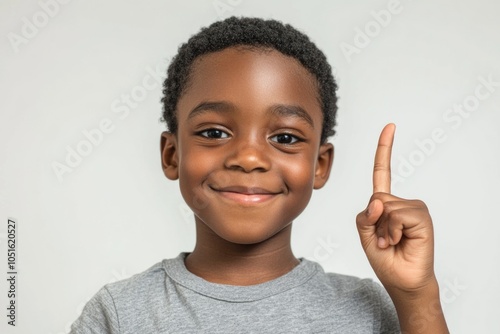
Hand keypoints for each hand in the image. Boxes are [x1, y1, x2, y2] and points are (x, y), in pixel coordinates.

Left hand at [356, 123, 435, 292]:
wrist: (402, 280)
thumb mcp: (365, 234)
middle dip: (373, 222)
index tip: (390, 126)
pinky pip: (398, 215)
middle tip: (384, 240)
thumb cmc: (385, 257)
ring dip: (383, 230)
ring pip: (385, 206)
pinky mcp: (422, 216)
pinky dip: (393, 231)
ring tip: (393, 242)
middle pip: (375, 196)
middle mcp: (400, 202)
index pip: (383, 172)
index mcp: (385, 204)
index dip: (385, 149)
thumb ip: (365, 215)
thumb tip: (379, 200)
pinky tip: (400, 241)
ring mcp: (413, 208)